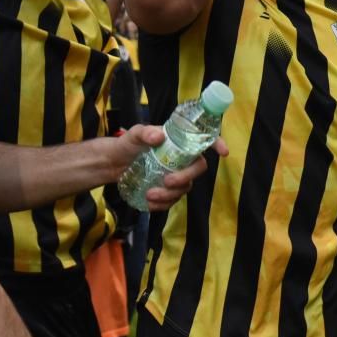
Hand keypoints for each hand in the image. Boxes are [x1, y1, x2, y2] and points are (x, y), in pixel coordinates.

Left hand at [101, 126, 227, 211]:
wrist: (112, 164)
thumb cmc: (126, 145)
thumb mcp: (133, 135)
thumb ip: (144, 133)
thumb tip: (159, 136)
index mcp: (178, 142)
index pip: (202, 140)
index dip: (216, 144)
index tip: (223, 152)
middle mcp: (181, 158)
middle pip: (198, 168)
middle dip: (186, 177)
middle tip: (167, 181)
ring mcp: (176, 175)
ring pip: (185, 188)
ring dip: (170, 194)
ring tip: (149, 194)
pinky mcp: (167, 191)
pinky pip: (173, 201)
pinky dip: (163, 204)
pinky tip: (149, 203)